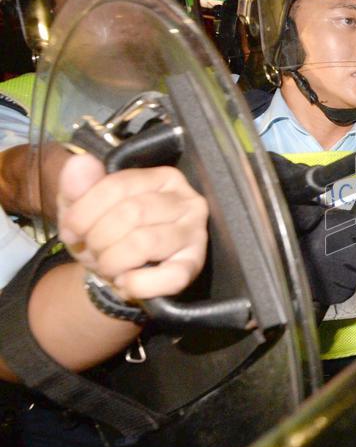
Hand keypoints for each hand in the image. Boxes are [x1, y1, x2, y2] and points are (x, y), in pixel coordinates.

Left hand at [57, 153, 208, 300]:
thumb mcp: (83, 208)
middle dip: (98, 238)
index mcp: (163, 178)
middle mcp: (187, 201)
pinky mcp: (195, 265)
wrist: (121, 271)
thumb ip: (78, 185)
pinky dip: (137, 284)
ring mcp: (195, 234)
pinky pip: (169, 277)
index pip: (118, 186)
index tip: (70, 231)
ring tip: (107, 265)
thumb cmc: (107, 232)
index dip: (84, 212)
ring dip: (112, 261)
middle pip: (132, 212)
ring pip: (145, 243)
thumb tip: (80, 162)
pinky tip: (125, 282)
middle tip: (91, 250)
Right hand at [296, 203, 355, 306]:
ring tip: (335, 267)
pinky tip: (331, 278)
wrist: (287, 252)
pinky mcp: (327, 291)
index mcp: (340, 228)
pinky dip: (343, 287)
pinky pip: (348, 292)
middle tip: (346, 256)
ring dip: (353, 274)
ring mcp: (330, 273)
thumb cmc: (320, 235)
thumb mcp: (345, 223)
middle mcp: (335, 251)